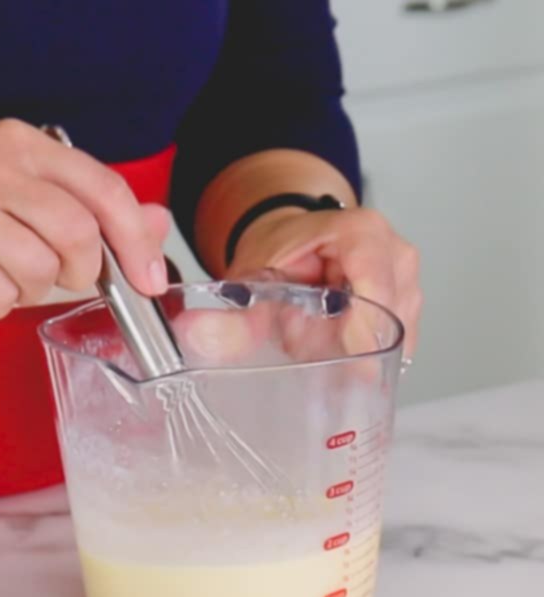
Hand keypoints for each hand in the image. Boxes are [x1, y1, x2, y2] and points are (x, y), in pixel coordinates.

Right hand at [0, 118, 170, 319]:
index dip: (136, 242)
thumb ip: (95, 202)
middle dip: (82, 270)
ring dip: (34, 289)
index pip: (104, 190)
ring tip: (12, 270)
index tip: (149, 277)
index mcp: (24, 144)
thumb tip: (155, 229)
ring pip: (38, 274)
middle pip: (77, 236)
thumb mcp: (31, 177)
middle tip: (65, 272)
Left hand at [226, 206, 421, 357]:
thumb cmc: (275, 256)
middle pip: (389, 318)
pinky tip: (331, 339)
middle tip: (302, 339)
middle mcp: (395, 252)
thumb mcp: (245, 283)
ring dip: (352, 347)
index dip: (361, 328)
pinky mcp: (407, 303)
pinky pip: (392, 342)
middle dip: (348, 342)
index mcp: (361, 233)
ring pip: (393, 336)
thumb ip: (226, 318)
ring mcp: (406, 279)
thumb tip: (194, 336)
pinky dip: (360, 350)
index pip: (377, 287)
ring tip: (311, 331)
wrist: (289, 244)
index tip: (342, 357)